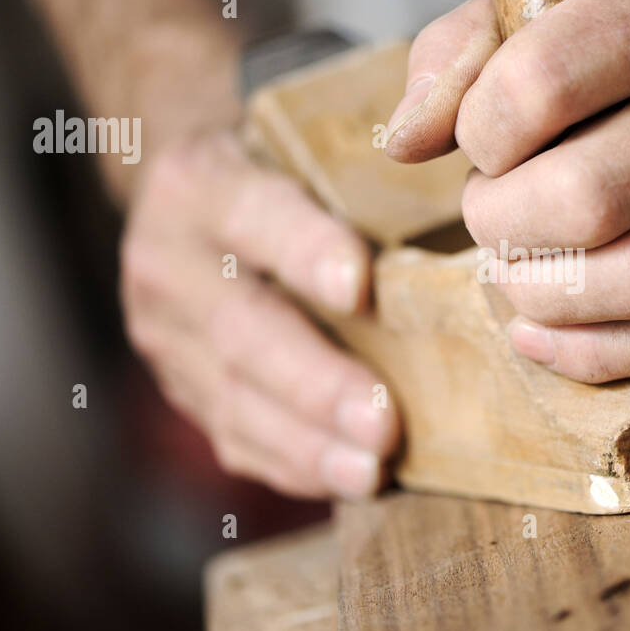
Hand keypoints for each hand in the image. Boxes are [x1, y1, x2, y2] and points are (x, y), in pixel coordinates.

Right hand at [119, 133, 399, 497]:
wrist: (187, 198)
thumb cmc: (280, 169)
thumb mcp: (300, 150)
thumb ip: (357, 178)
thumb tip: (464, 214)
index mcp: (201, 184)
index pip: (256, 217)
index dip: (306, 252)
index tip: (360, 287)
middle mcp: (166, 260)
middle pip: (242, 330)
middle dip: (317, 383)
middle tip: (382, 423)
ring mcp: (165, 334)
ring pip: (235, 398)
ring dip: (309, 443)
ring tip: (370, 470)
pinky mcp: (181, 385)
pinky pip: (233, 435)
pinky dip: (294, 464)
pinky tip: (345, 480)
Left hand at [386, 0, 629, 381]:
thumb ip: (473, 44)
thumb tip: (400, 144)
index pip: (541, 85)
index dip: (477, 130)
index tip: (482, 137)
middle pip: (584, 202)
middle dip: (499, 223)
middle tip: (490, 211)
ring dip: (539, 296)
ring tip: (515, 267)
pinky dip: (593, 354)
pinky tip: (545, 331)